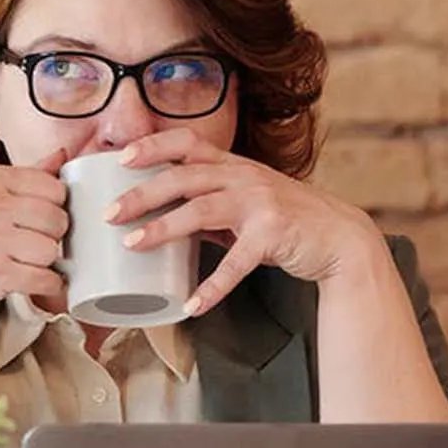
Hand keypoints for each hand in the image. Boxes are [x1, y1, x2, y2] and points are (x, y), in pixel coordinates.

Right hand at [0, 147, 69, 326]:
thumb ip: (20, 178)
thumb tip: (62, 157)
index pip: (53, 187)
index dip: (53, 207)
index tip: (39, 221)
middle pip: (57, 219)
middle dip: (50, 236)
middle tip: (30, 245)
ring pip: (52, 251)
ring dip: (45, 263)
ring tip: (23, 264)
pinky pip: (45, 280)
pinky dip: (45, 286)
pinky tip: (30, 282)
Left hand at [107, 130, 386, 316]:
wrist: (338, 237)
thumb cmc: (284, 219)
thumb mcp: (243, 202)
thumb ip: (207, 204)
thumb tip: (159, 216)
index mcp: (232, 165)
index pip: (188, 143)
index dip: (154, 146)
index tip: (121, 157)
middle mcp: (244, 177)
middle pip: (184, 176)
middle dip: (143, 193)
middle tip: (109, 212)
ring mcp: (260, 203)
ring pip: (202, 210)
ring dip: (163, 228)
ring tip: (132, 244)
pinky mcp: (273, 235)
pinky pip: (236, 263)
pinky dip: (212, 286)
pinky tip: (191, 305)